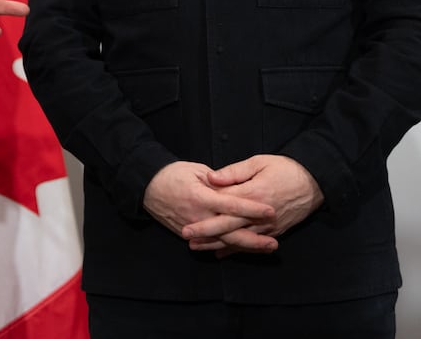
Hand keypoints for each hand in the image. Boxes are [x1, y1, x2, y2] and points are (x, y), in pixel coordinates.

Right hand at [143, 161, 277, 253]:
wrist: (146, 187)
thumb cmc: (171, 174)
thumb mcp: (194, 169)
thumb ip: (216, 180)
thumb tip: (234, 186)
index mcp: (201, 196)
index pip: (231, 205)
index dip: (252, 209)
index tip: (270, 211)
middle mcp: (198, 216)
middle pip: (230, 232)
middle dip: (254, 239)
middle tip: (274, 243)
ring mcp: (193, 228)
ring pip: (223, 242)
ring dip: (245, 246)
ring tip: (265, 248)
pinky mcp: (187, 234)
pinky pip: (211, 244)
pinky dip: (227, 248)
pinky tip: (242, 250)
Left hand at [183, 155, 323, 254]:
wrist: (315, 182)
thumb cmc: (285, 168)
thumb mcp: (259, 162)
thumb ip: (234, 172)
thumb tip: (211, 178)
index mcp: (254, 193)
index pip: (224, 203)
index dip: (205, 207)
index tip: (186, 209)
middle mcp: (260, 214)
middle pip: (228, 225)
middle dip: (206, 231)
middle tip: (186, 235)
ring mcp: (268, 226)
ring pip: (238, 239)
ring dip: (217, 244)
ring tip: (197, 247)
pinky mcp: (275, 232)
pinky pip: (252, 244)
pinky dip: (236, 250)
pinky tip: (221, 253)